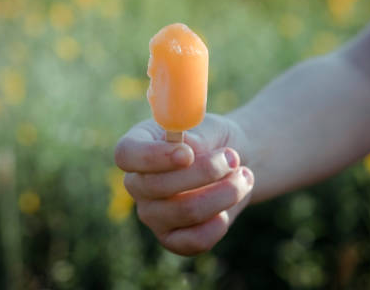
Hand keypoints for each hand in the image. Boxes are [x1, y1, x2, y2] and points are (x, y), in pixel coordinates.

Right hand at [114, 113, 253, 255]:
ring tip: (243, 175)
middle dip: (205, 171)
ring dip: (225, 192)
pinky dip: (221, 222)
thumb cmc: (214, 140)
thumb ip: (195, 135)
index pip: (126, 154)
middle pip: (156, 186)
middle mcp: (138, 183)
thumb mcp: (208, 128)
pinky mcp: (172, 239)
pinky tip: (232, 203)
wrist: (233, 165)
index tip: (187, 154)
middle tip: (233, 157)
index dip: (153, 156)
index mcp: (138, 146)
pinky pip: (195, 240)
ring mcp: (152, 214)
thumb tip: (186, 145)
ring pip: (185, 211)